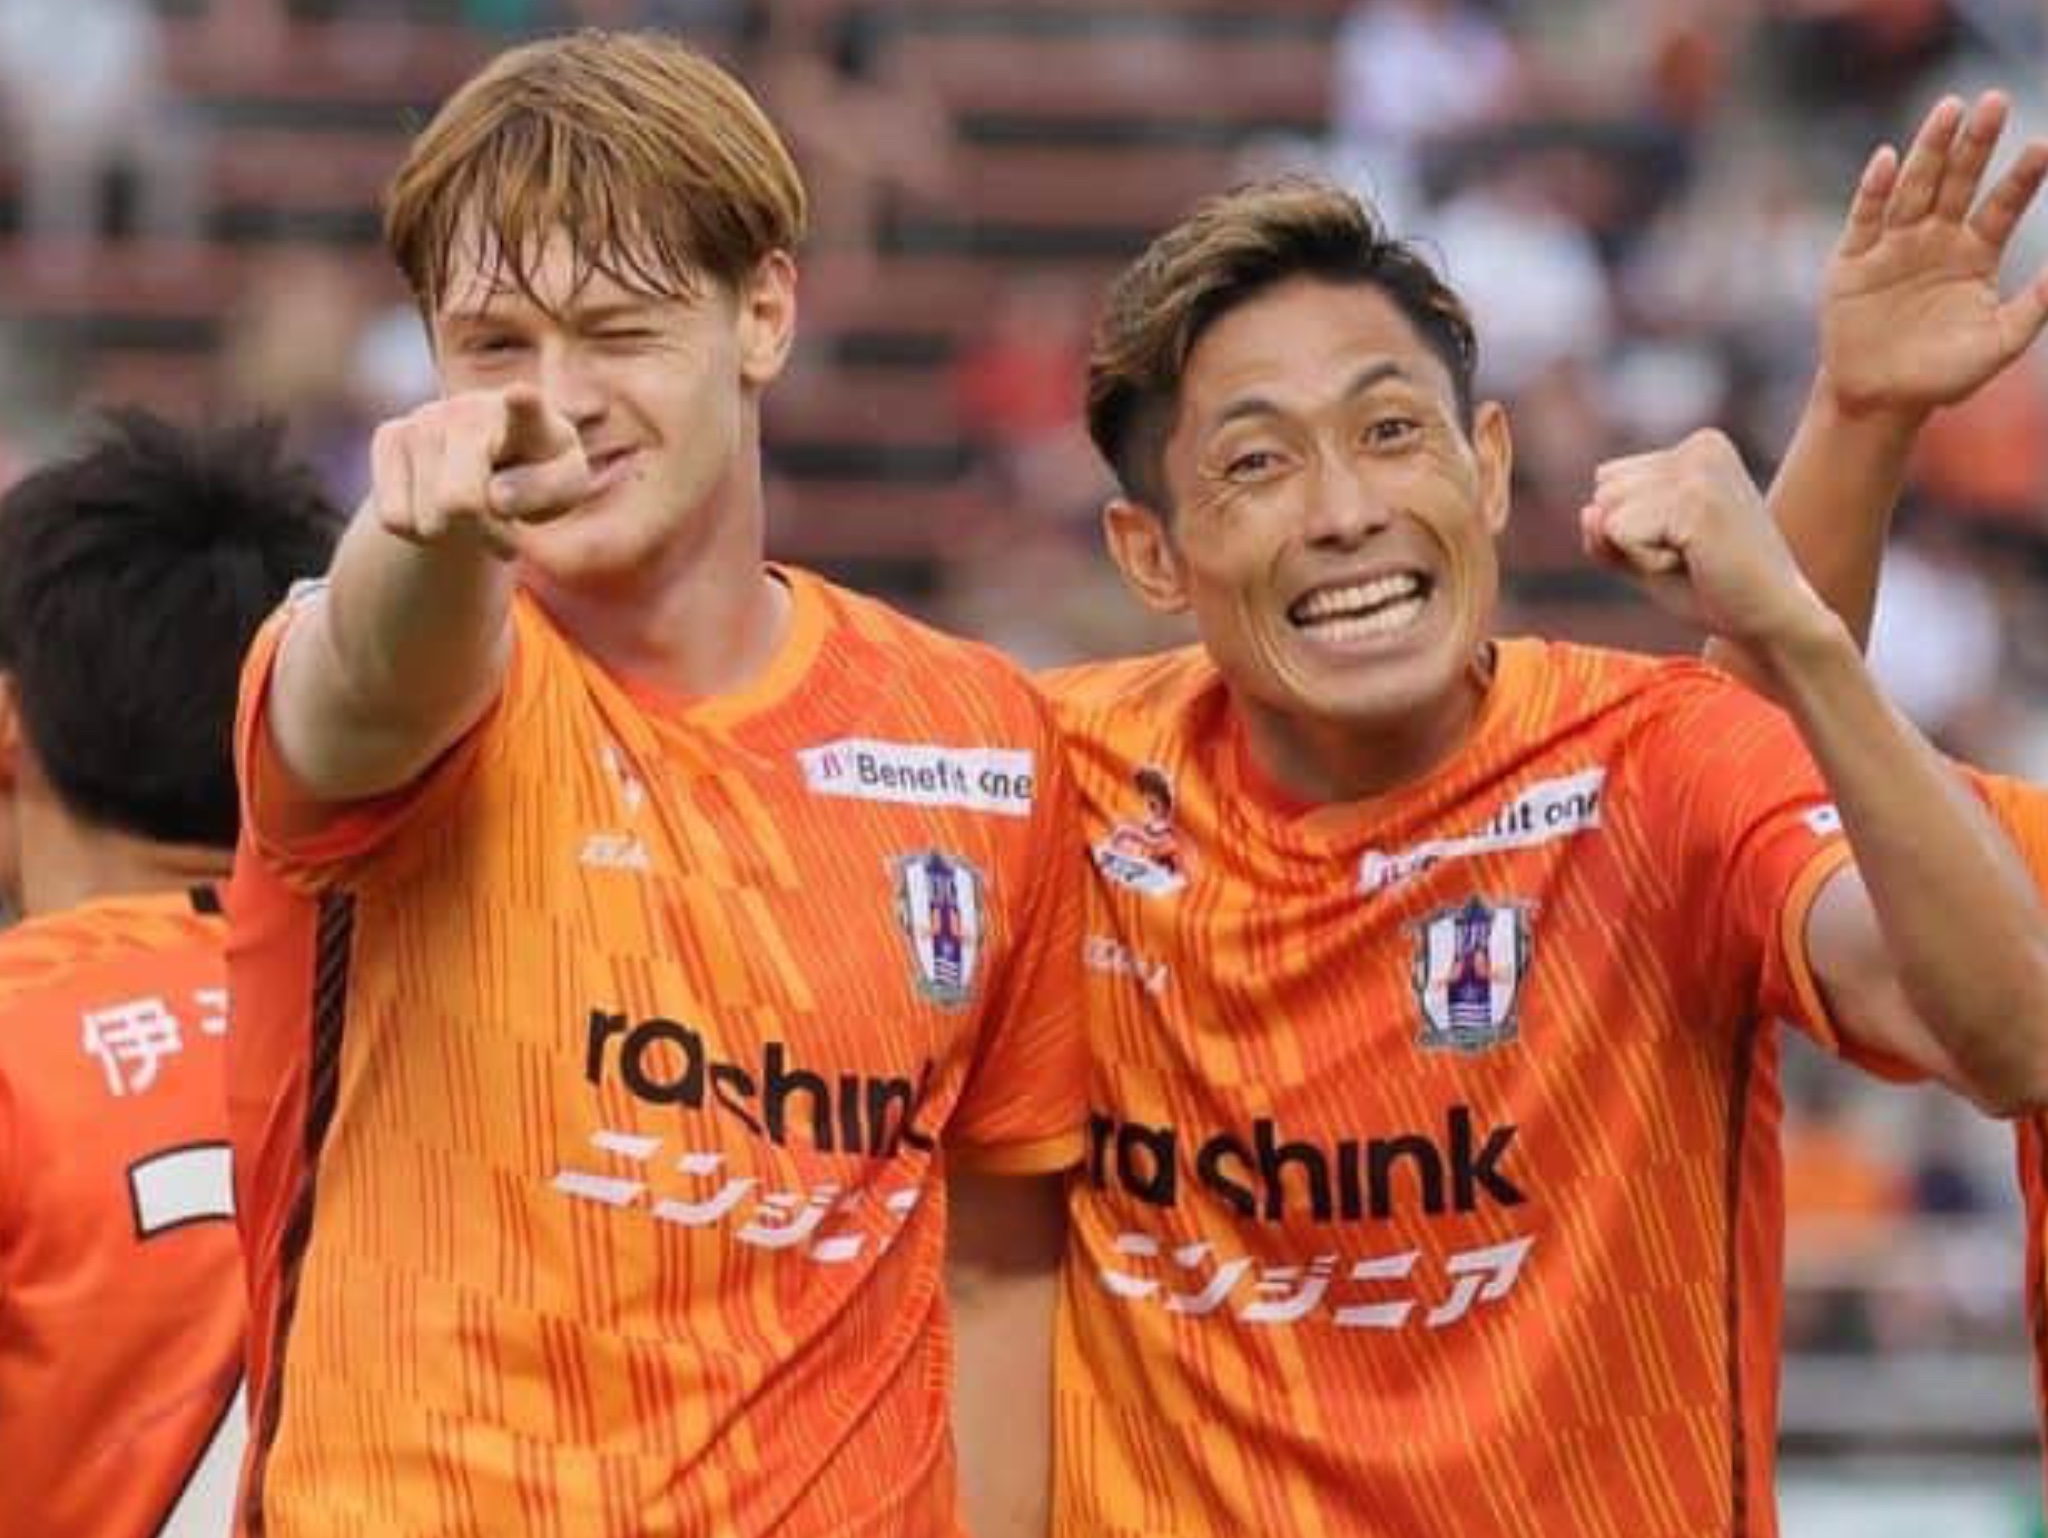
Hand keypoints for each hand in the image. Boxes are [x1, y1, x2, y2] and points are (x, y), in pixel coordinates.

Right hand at [368, 385, 588, 556]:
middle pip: (460, 504)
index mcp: (531, 419)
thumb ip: (546, 491)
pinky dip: (420, 532)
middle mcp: (471, 410)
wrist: (492, 460)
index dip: (524, 405)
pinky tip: (439, 507)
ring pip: (427, 521)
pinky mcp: (390, 435)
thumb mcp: (565, 488)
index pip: (526, 409)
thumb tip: (495, 496)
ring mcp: (425, 419)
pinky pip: (394, 518)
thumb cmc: (539, 474)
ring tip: (474, 511)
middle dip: (483, 534)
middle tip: (505, 531)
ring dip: (454, 535)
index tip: (522, 395)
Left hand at [1583, 430, 1833, 654]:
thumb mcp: (1647, 556)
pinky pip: (1619, 533)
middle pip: (1603, 492)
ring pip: (1608, 512)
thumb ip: (1607, 533)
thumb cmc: (1715, 590)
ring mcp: (1700, 468)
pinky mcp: (1694, 499)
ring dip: (1640, 551)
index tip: (1686, 543)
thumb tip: (1588, 512)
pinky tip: (1695, 563)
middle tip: (1692, 555)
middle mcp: (1702, 445)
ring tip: (1694, 558)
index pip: (1608, 481)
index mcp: (1699, 447)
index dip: (1633, 528)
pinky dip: (1646, 562)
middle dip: (1632, 538)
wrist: (1775, 620)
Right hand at [1822, 91, 2047, 417]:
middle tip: (1995, 101)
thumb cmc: (1942, 376)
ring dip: (1931, 148)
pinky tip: (1888, 159)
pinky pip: (1865, 218)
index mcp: (1975, 253)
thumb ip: (2038, 304)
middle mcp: (1935, 239)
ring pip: (1915, 188)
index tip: (2042, 147)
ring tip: (1950, 108)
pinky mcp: (1853, 261)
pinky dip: (1875, 189)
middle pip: (1959, 181)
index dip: (2021, 177)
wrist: (1879, 400)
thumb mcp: (2000, 342)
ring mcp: (1893, 245)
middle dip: (1977, 143)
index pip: (2003, 204)